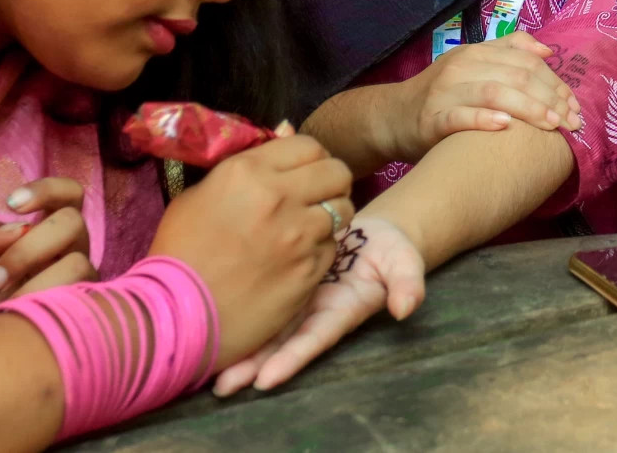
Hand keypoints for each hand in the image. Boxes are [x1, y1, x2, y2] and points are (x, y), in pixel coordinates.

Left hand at [0, 177, 95, 325]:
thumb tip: (15, 227)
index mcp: (47, 236)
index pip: (69, 195)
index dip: (47, 190)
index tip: (11, 203)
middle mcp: (72, 254)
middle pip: (74, 221)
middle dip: (31, 246)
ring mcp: (83, 286)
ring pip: (78, 262)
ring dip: (33, 282)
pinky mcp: (86, 316)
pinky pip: (77, 299)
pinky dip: (41, 304)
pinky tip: (15, 318)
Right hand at [149, 134, 354, 368]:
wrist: (177, 313)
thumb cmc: (178, 251)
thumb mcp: (198, 194)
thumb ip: (240, 170)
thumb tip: (275, 145)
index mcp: (249, 171)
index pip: (308, 145)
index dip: (311, 157)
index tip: (304, 170)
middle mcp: (281, 197)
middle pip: (337, 172)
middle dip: (331, 180)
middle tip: (317, 194)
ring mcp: (300, 236)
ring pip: (344, 209)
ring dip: (331, 214)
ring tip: (312, 225)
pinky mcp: (310, 272)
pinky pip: (333, 246)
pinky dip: (322, 248)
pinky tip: (300, 256)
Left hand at [213, 215, 423, 395]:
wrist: (377, 231)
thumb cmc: (392, 251)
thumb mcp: (405, 264)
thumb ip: (407, 283)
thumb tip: (405, 306)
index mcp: (340, 310)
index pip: (312, 339)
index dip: (290, 359)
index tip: (265, 381)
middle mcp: (314, 309)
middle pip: (281, 341)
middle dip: (253, 365)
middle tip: (222, 385)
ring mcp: (299, 294)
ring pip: (267, 323)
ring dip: (241, 345)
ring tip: (209, 366)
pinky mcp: (287, 275)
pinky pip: (262, 293)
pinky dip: (242, 309)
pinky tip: (214, 318)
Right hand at [385, 33, 581, 164]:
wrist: (393, 117)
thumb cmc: (441, 94)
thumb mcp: (471, 65)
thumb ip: (507, 51)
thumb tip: (546, 49)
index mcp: (474, 53)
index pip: (524, 60)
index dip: (555, 82)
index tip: (575, 106)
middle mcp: (460, 67)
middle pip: (514, 76)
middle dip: (550, 98)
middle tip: (572, 122)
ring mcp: (444, 92)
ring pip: (492, 92)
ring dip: (528, 108)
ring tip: (552, 125)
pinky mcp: (432, 119)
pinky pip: (460, 116)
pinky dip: (483, 119)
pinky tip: (505, 126)